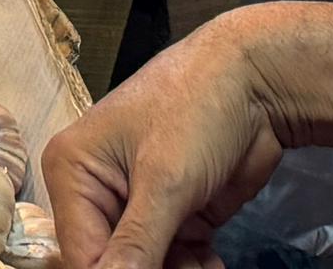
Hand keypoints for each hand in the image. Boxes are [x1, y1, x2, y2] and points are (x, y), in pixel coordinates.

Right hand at [44, 9, 290, 268]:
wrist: (258, 82)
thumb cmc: (195, 111)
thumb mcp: (165, 180)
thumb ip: (137, 242)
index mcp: (73, 171)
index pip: (82, 254)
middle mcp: (97, 191)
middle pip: (113, 261)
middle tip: (188, 267)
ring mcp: (138, 204)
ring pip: (146, 264)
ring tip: (204, 263)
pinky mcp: (176, 214)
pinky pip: (174, 259)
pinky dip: (194, 268)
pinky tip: (212, 262)